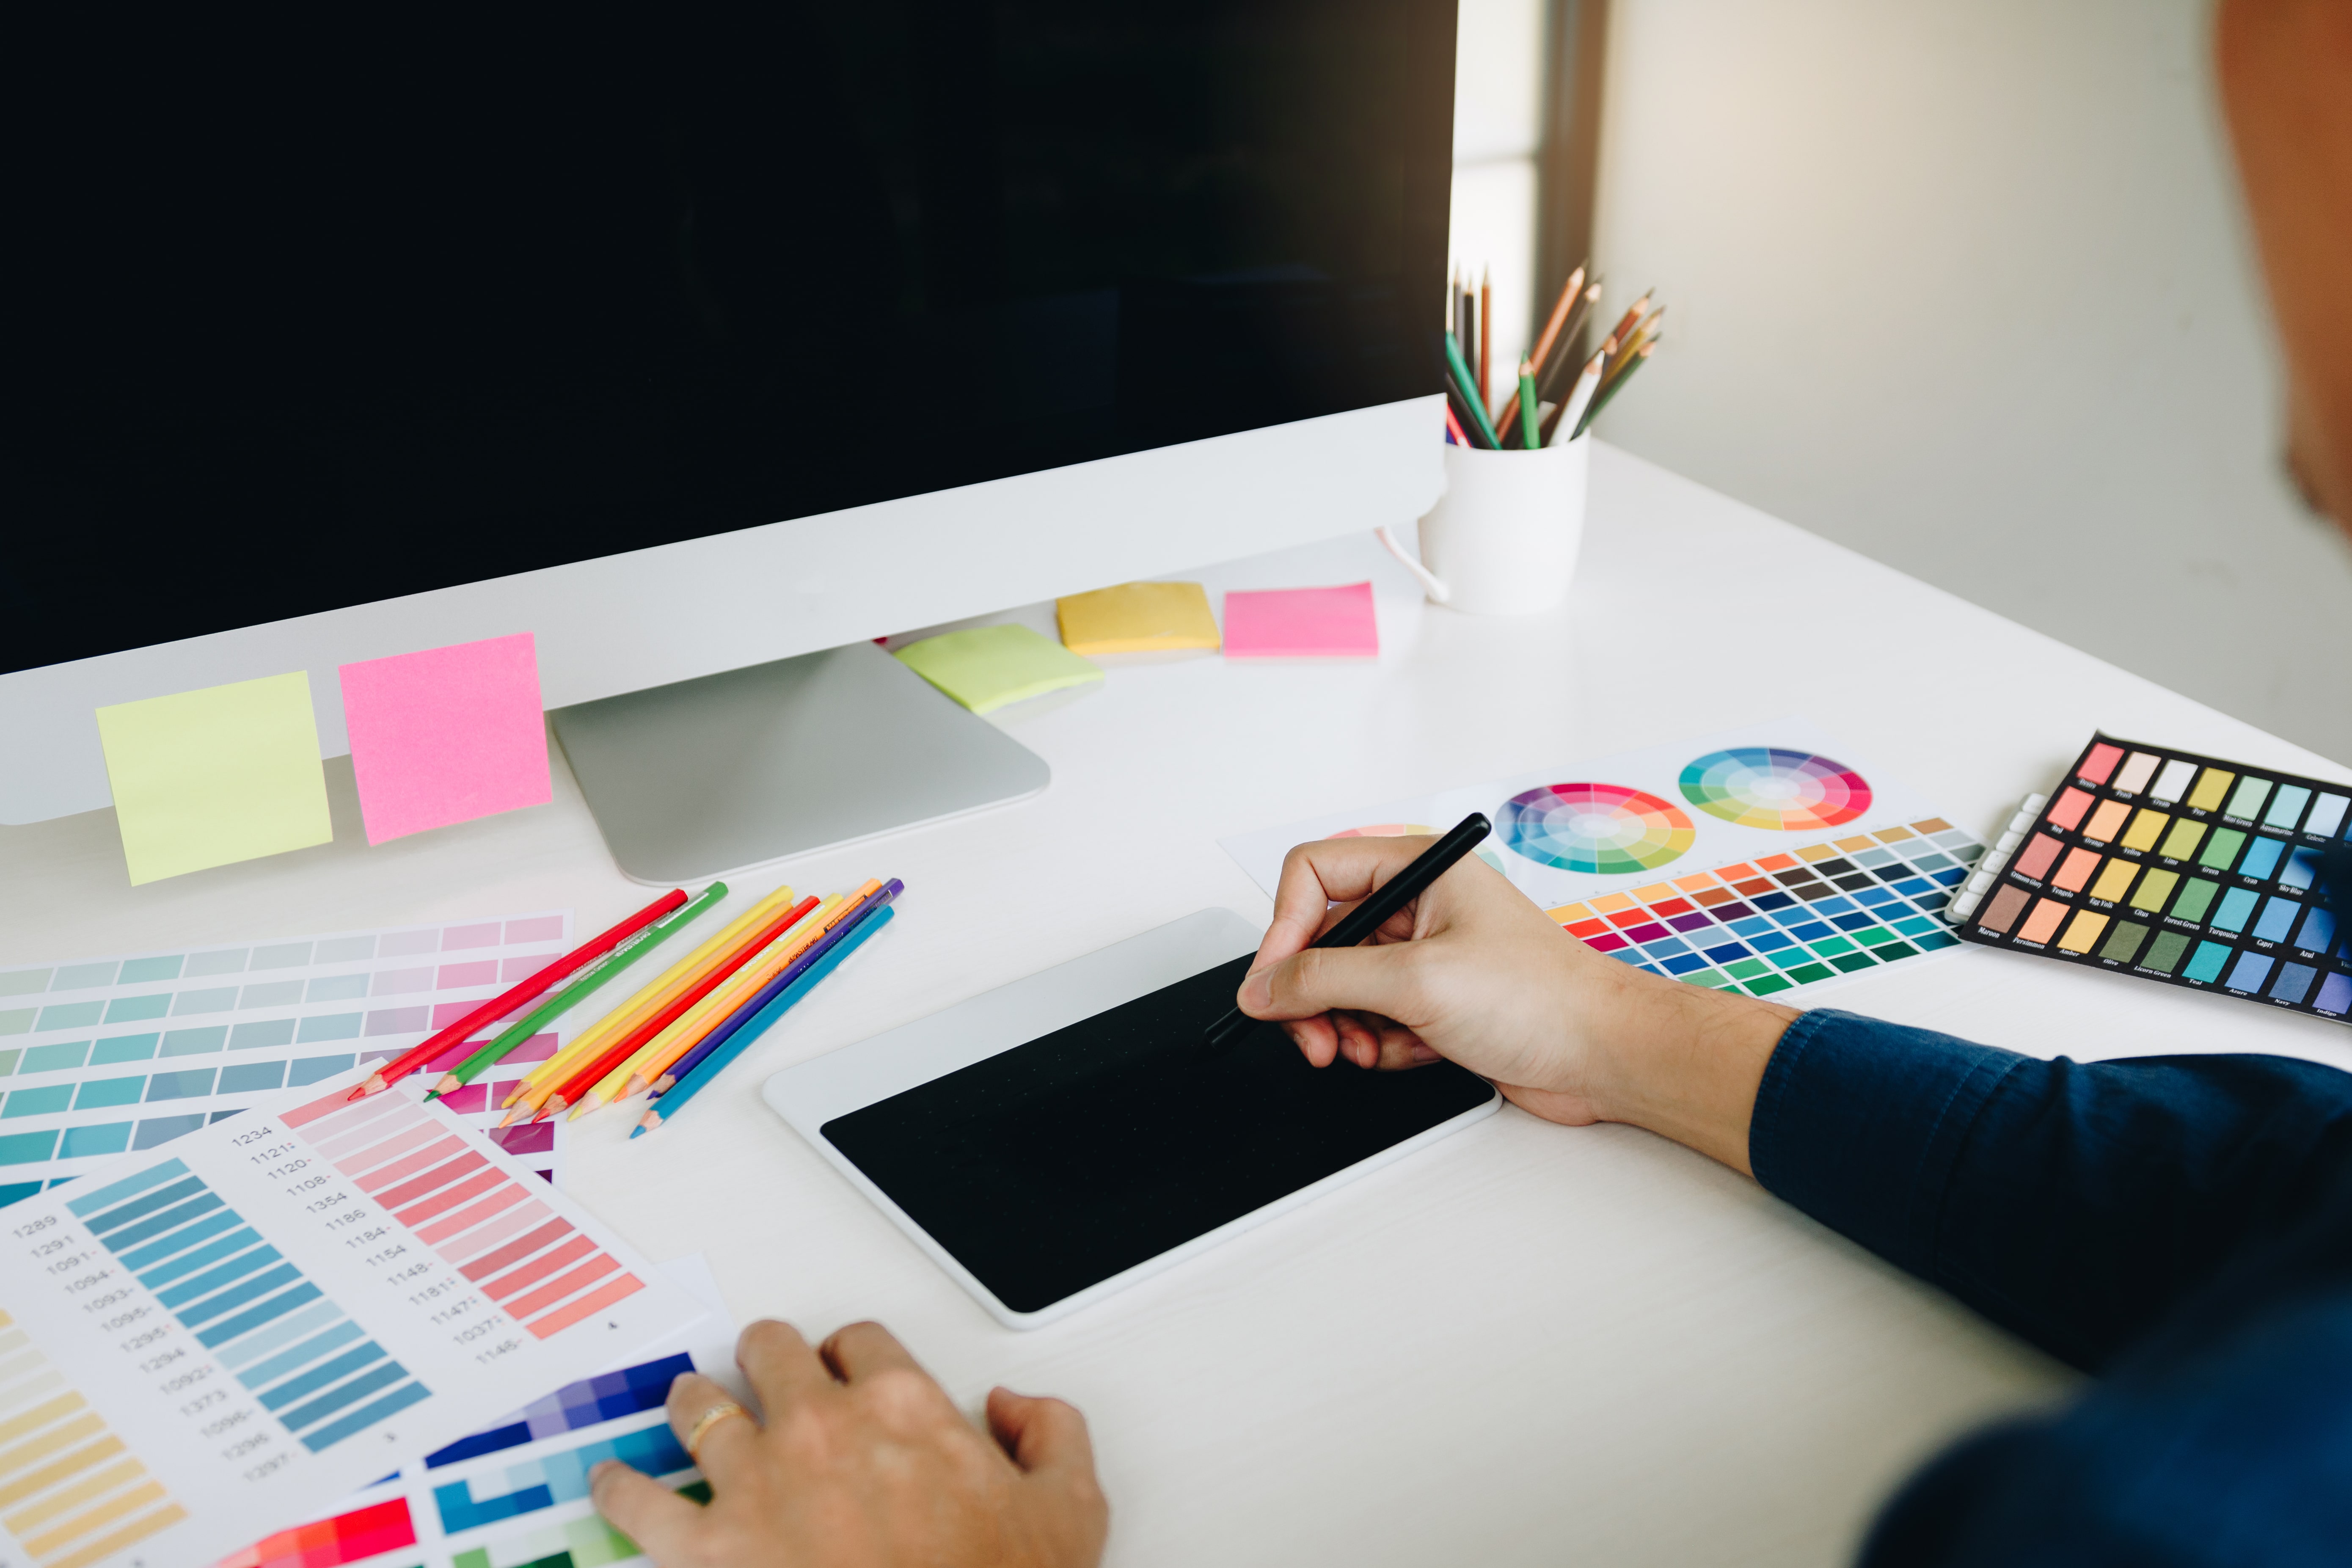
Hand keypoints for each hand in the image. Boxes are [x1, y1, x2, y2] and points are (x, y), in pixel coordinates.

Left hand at [591, 1319, 1107, 1567]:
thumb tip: (1012, 1406)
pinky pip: (638, 1501)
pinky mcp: (705, 1549)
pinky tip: (611, 1483)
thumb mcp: (1069, 1511)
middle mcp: (822, 1428)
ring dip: (695, 1403)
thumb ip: (1052, 1434)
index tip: (845, 1371)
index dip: (850, 1354)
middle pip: (771, 1352)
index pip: (858, 1342)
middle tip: (764, 1372)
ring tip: (689, 1406)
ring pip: (700, 1408)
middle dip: (767, 1358)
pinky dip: (619, 1487)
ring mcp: (756, 1483)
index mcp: (904, 1408)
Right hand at [1235, 835, 1798, 1172]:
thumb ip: (1325, 980)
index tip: (1277, 983)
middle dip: (1311, 993)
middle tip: (1314, 1038)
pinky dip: (1381, 1043)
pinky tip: (1414, 1053)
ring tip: (1370, 1049)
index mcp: (1418, 870)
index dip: (1284, 928)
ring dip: (1346, 1026)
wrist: (1606, 1056)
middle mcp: (1419, 905)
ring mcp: (1427, 955)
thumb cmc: (1542, 999)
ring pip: (1343, 985)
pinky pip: (1374, 1019)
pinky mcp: (1436, 1002)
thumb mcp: (1416, 981)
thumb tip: (1262, 987)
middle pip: (1321, 937)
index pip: (1314, 874)